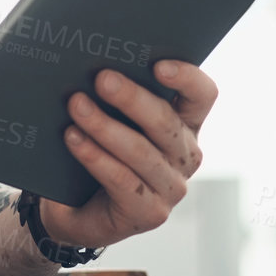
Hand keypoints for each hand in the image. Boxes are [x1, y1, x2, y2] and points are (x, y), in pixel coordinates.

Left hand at [39, 61, 217, 250]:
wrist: (78, 209)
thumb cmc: (100, 150)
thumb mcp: (115, 118)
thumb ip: (117, 94)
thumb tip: (94, 63)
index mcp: (186, 124)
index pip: (202, 95)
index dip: (187, 77)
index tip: (157, 64)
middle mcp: (186, 155)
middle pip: (165, 121)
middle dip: (131, 98)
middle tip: (101, 78)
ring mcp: (172, 187)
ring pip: (141, 151)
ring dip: (105, 126)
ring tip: (76, 105)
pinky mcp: (151, 213)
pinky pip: (122, 179)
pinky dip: (95, 156)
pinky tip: (73, 138)